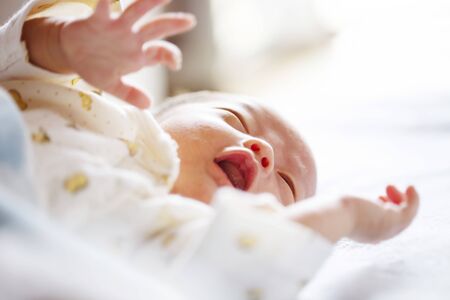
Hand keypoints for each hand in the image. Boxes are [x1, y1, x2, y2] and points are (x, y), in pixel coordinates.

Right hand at [60, 0, 195, 107]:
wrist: (70, 53)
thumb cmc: (95, 67)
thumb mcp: (112, 85)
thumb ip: (130, 94)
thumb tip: (148, 105)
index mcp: (137, 55)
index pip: (161, 53)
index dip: (171, 56)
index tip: (177, 64)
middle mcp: (131, 38)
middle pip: (156, 29)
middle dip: (173, 24)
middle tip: (191, 21)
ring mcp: (117, 28)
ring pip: (136, 12)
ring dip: (149, 2)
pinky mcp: (99, 20)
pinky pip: (104, 8)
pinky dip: (107, 1)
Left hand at [285, 185, 418, 242]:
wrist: (326, 217)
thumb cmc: (314, 216)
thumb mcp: (303, 209)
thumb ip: (284, 207)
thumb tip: (264, 202)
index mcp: (351, 230)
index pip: (369, 226)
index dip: (375, 211)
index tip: (373, 197)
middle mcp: (368, 232)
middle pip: (387, 223)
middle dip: (389, 206)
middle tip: (385, 191)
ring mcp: (381, 228)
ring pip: (401, 217)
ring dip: (402, 202)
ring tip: (397, 188)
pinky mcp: (391, 220)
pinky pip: (409, 211)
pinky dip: (412, 201)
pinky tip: (408, 188)